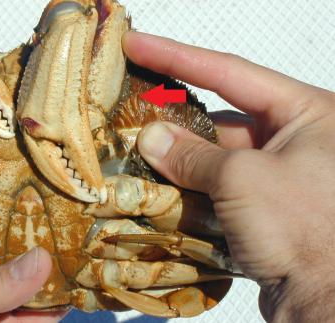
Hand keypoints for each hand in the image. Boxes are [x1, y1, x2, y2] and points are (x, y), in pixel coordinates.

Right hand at [123, 31, 334, 321]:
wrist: (326, 304)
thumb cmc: (306, 228)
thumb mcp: (243, 178)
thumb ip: (193, 155)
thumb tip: (149, 138)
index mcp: (306, 114)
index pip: (231, 72)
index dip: (179, 56)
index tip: (138, 43)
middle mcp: (293, 141)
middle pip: (219, 118)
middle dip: (175, 120)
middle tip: (131, 110)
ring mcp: (275, 176)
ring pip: (212, 158)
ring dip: (176, 160)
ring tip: (135, 154)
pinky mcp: (259, 209)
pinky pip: (214, 188)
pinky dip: (186, 189)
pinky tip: (156, 188)